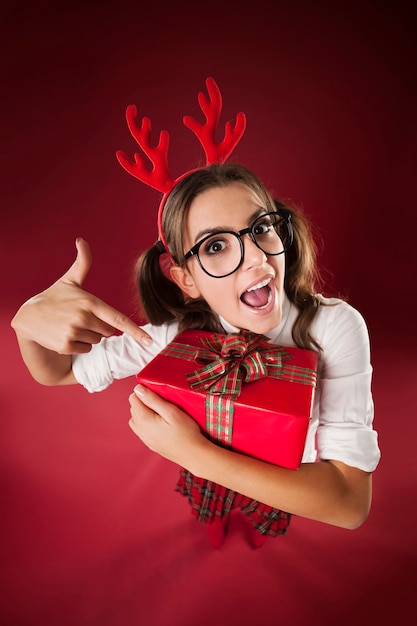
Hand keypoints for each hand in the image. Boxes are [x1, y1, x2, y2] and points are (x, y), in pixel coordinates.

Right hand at [12, 238, 151, 353]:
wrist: (29, 316)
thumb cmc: (54, 297)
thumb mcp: (69, 280)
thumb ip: (82, 262)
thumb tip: (82, 240)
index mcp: (89, 301)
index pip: (117, 319)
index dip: (135, 331)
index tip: (149, 341)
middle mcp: (83, 318)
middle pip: (109, 330)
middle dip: (100, 326)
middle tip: (81, 317)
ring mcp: (74, 332)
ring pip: (98, 340)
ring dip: (89, 335)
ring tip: (72, 324)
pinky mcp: (66, 345)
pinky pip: (86, 349)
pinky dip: (79, 344)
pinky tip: (66, 334)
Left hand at [128, 384, 206, 466]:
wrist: (193, 454)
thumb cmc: (186, 432)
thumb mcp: (171, 411)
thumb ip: (153, 399)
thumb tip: (138, 389)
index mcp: (144, 420)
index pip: (133, 398)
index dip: (145, 392)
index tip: (158, 394)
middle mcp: (140, 430)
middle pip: (133, 408)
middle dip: (144, 402)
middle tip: (162, 403)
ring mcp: (144, 439)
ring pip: (136, 419)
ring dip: (144, 412)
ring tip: (160, 412)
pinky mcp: (150, 444)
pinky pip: (141, 429)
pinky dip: (147, 423)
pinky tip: (160, 423)